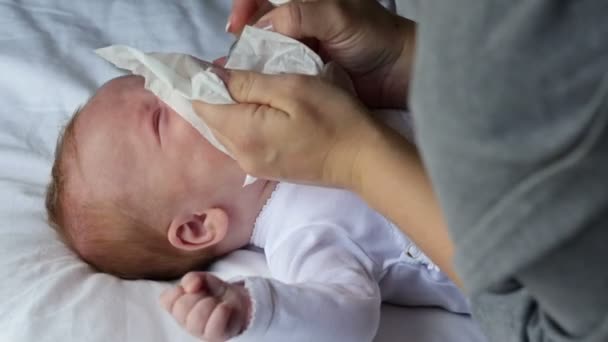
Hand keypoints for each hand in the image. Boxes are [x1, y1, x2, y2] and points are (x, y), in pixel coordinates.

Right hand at [160, 272, 250, 341]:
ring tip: (218, 303)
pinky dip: (221, 312)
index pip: (167, 299)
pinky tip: (225, 308)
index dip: (180, 290)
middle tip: (208, 296)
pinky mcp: (216, 337)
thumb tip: (191, 287)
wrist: (240, 302)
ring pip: (196, 318)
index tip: (194, 287)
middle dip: (198, 295)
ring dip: (210, 303)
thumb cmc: (216, 293)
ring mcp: (200, 332)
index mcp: (178, 307)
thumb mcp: (203, 279)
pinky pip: (213, 327)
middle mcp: (185, 322)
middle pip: (181, 307)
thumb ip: (192, 278)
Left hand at [193, 69, 378, 188]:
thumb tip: (214, 76)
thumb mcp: (292, 88)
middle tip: (239, 71)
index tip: (216, 64)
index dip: (203, 81)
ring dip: (231, 109)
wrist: (362, 160)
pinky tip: (261, 112)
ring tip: (251, 88)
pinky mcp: (267, 170)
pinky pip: (241, 142)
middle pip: (211, 120)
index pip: (202, 104)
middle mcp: (241, 155)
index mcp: (243, 133)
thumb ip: (248, 83)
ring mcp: (253, 166)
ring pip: (225, 131)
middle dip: (217, 94)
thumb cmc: (333, 118)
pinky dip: (243, 123)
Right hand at [228, 0, 415, 108]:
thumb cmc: (375, 36)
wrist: (400, 73)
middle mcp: (300, 21)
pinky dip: (267, 80)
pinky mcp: (306, 74)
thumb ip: (301, 14)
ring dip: (251, 62)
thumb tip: (262, 26)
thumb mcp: (338, 16)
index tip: (236, 26)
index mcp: (305, 1)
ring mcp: (302, 49)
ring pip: (266, 51)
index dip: (245, 6)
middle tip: (233, 59)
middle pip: (259, 25)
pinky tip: (258, 88)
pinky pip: (279, 74)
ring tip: (239, 76)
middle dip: (243, 39)